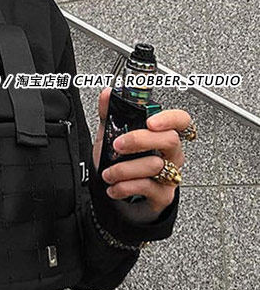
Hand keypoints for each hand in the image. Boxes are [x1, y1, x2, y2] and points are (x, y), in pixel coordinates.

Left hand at [93, 87, 191, 219]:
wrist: (120, 195)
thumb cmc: (122, 163)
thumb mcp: (111, 137)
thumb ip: (109, 115)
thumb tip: (107, 94)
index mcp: (161, 136)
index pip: (181, 121)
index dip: (170, 118)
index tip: (150, 121)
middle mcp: (171, 154)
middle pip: (170, 140)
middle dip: (139, 140)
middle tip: (118, 145)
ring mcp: (169, 175)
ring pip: (155, 165)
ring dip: (124, 169)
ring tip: (108, 173)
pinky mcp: (163, 195)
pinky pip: (147, 187)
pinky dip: (125, 187)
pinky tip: (114, 187)